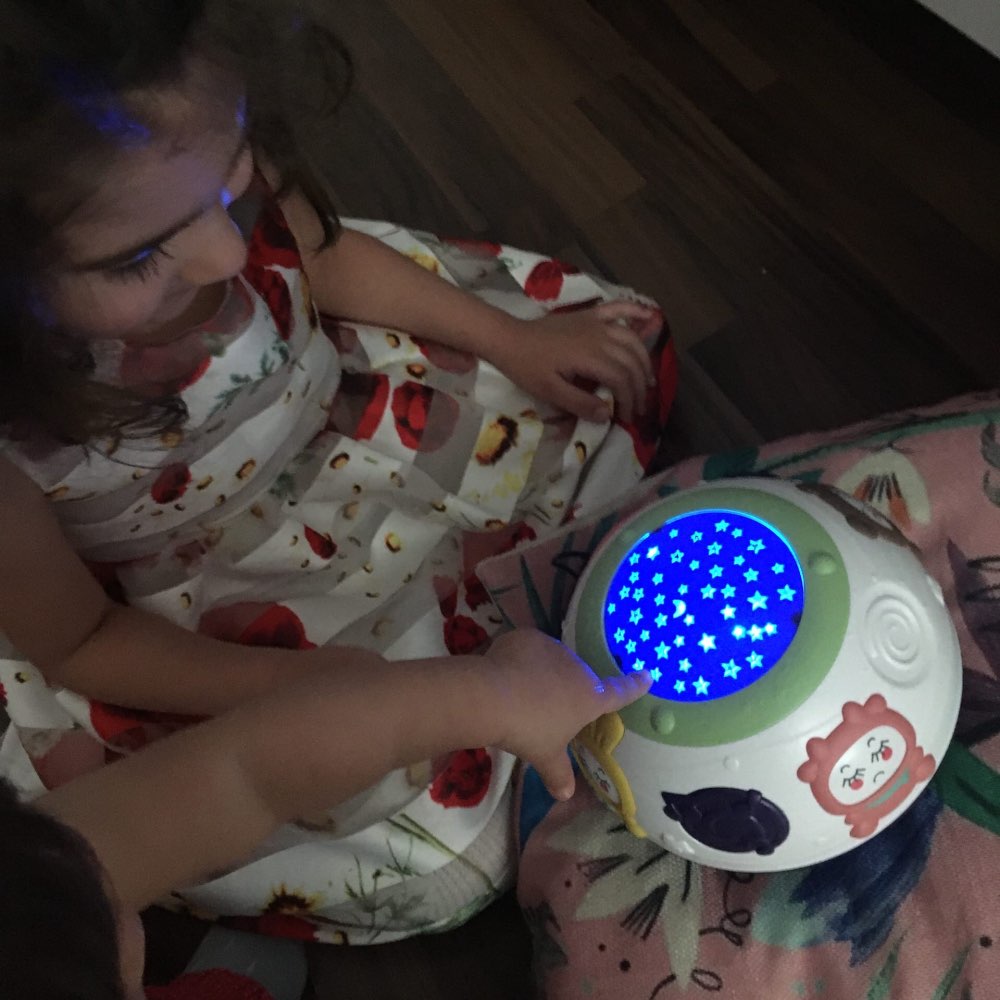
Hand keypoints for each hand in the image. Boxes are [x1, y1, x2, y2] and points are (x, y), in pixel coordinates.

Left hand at [483, 629, 651, 799]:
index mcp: (589, 697)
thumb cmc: (528, 730)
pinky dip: (522, 659)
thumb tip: (565, 794)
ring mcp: (553, 649)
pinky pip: (529, 649)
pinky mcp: (528, 638)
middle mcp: (576, 668)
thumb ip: (558, 774)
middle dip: (565, 689)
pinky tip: (506, 675)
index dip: (634, 685)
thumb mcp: (545, 756)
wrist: (493, 697)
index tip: (646, 675)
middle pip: (576, 678)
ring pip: (552, 661)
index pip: (619, 692)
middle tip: (544, 707)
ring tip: (520, 692)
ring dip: (543, 673)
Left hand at [485, 301, 658, 422]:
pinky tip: (650, 315)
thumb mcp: (549, 392)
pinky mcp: (589, 314)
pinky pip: (618, 308)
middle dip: (639, 386)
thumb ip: (580, 403)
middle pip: (631, 361)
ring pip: (631, 340)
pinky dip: (636, 311)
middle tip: (638, 407)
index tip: (627, 417)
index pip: (622, 379)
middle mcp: (599, 337)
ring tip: (647, 380)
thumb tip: (608, 415)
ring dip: (644, 360)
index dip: (629, 400)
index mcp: (590, 357)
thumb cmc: (526, 367)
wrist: (508, 338)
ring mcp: (596, 322)